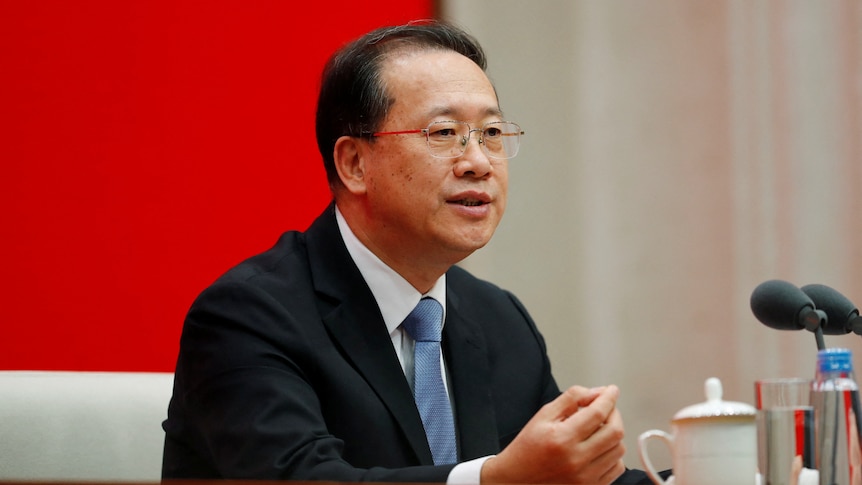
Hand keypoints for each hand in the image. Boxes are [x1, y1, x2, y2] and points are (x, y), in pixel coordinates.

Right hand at [481, 385, 625, 483]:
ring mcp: (585, 477)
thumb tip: (596, 393)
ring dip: (614, 433)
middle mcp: (576, 459)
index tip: (611, 390)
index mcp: (562, 438)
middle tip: (607, 407)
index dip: (609, 397)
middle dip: (614, 413)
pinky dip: (613, 454)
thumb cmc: (528, 447)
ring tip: (600, 427)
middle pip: (615, 431)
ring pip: (619, 449)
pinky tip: (600, 447)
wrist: (517, 479)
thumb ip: (570, 399)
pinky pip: (617, 468)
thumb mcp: (543, 415)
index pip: (597, 413)